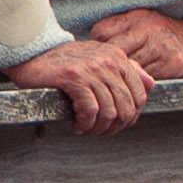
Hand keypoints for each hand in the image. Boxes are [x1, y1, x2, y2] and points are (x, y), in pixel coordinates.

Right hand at [0, 37, 156, 132]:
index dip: (131, 117)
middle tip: (99, 131)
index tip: (116, 124)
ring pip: (109, 112)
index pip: (140, 95)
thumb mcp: (100, 60)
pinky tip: (77, 125)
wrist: (32, 51)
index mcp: (117, 58)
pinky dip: (85, 124)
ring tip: (87, 129)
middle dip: (115, 127)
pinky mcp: (74, 78)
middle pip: (127, 108)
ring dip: (98, 128)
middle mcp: (108, 62)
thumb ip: (127, 71)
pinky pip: (90, 111)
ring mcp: (92, 69)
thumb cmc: (64, 61)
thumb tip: (151, 84)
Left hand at [89, 7, 182, 81]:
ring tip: (112, 87)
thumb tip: (94, 44)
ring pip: (128, 67)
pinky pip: (146, 79)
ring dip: (119, 79)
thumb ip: (121, 30)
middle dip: (104, 66)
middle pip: (112, 51)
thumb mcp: (146, 22)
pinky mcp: (171, 64)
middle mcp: (146, 30)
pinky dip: (136, 85)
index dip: (94, 49)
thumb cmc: (172, 35)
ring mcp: (159, 47)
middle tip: (98, 78)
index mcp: (136, 18)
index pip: (102, 33)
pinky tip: (131, 90)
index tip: (93, 60)